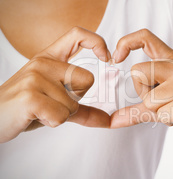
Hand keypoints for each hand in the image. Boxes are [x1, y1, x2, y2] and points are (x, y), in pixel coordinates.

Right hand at [0, 27, 111, 142]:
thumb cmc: (24, 107)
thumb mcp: (54, 101)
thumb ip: (82, 108)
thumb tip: (108, 120)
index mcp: (49, 58)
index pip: (77, 35)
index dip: (97, 42)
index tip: (106, 58)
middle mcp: (42, 63)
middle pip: (87, 80)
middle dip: (75, 100)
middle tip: (51, 103)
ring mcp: (35, 77)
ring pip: (74, 104)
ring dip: (61, 115)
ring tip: (40, 110)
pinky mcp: (30, 95)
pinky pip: (62, 116)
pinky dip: (52, 122)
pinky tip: (35, 116)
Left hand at [110, 29, 172, 141]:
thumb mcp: (166, 105)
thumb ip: (140, 109)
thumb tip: (112, 120)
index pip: (145, 37)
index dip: (126, 43)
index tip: (116, 59)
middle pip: (138, 72)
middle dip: (145, 95)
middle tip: (167, 101)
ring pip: (149, 100)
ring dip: (161, 113)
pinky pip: (164, 115)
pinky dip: (172, 121)